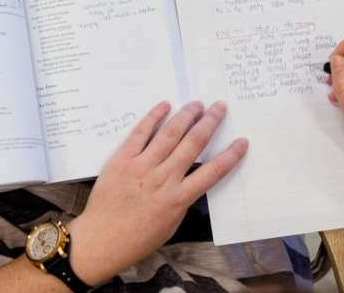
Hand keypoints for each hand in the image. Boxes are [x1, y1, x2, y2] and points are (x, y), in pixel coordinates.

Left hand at [66, 100, 247, 284]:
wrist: (101, 239)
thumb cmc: (138, 238)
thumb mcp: (170, 224)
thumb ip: (182, 199)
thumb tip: (191, 179)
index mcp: (178, 198)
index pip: (212, 172)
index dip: (230, 155)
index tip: (242, 141)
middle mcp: (162, 179)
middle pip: (192, 144)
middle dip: (209, 123)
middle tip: (220, 107)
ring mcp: (141, 167)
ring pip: (169, 134)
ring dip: (186, 116)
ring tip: (197, 104)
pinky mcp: (121, 160)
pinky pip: (139, 134)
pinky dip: (153, 117)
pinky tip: (164, 106)